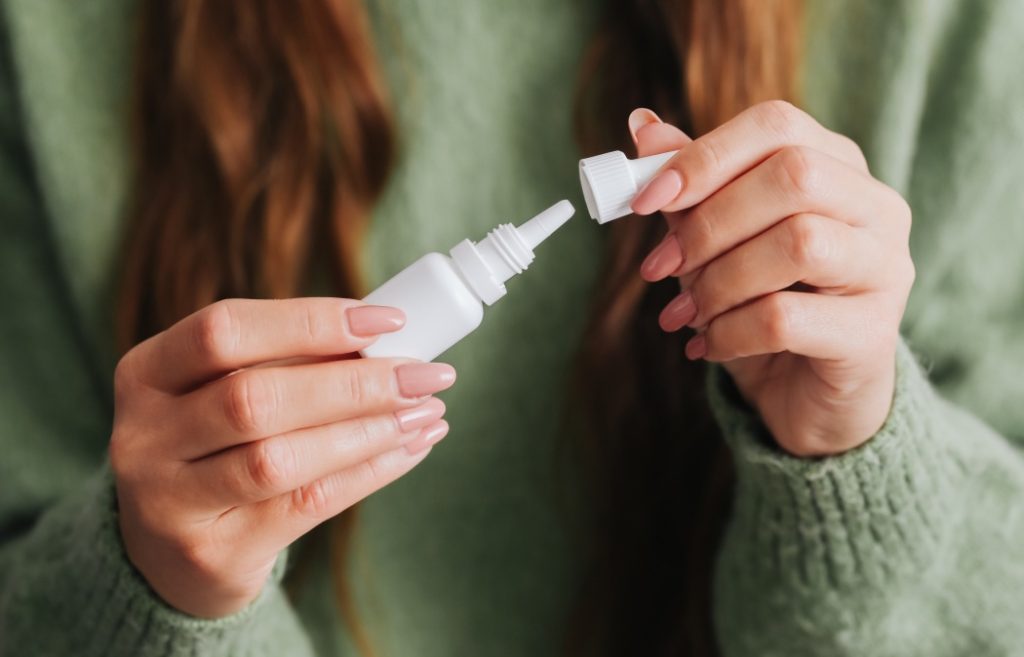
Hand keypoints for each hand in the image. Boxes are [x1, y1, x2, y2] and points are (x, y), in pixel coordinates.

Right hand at [110, 298, 454, 616]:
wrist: (168, 555)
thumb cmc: (217, 447)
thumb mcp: (222, 394)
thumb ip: (287, 364)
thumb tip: (390, 339)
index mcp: (145, 374)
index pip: (224, 331)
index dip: (310, 320)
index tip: (388, 320)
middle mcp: (144, 438)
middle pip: (255, 398)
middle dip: (355, 382)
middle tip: (425, 373)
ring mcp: (169, 503)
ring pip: (281, 459)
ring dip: (369, 431)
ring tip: (426, 412)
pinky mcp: (212, 553)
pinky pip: (306, 505)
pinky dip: (369, 472)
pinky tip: (410, 449)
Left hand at [627, 102, 913, 456]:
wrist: (806, 396)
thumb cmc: (762, 304)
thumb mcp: (719, 242)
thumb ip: (692, 185)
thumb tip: (642, 127)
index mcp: (838, 167)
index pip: (778, 124)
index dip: (704, 155)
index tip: (644, 200)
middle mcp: (876, 208)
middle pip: (794, 176)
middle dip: (708, 223)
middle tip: (659, 267)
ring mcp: (885, 269)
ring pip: (798, 244)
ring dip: (718, 281)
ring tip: (686, 313)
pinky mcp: (872, 335)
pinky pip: (786, 319)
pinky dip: (728, 332)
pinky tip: (707, 345)